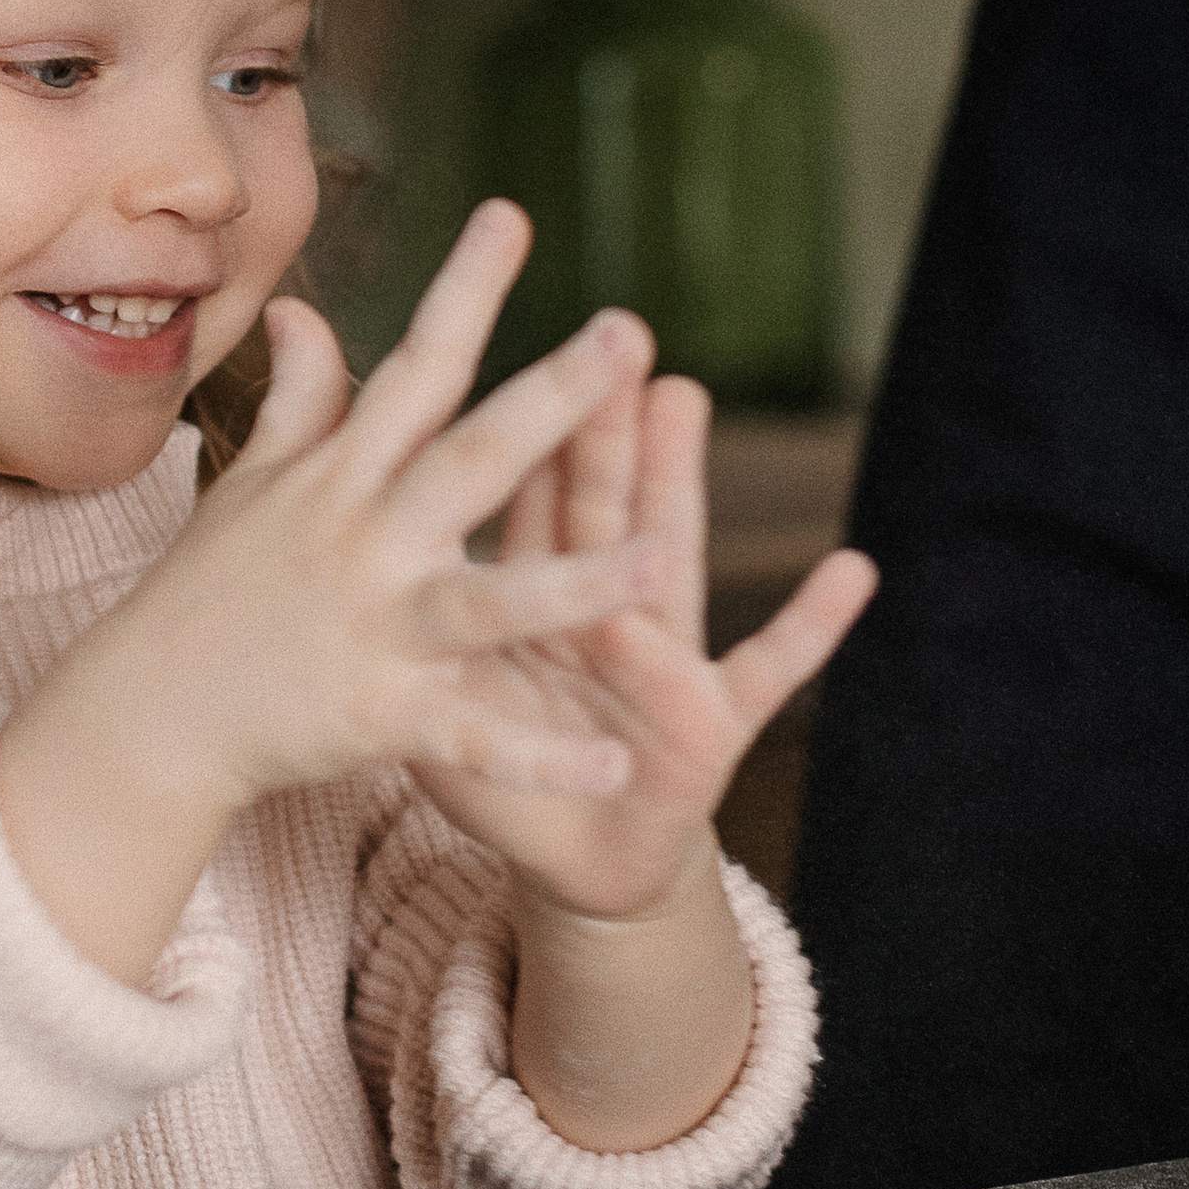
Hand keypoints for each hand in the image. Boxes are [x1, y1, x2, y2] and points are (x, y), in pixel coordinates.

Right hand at [0, 203, 683, 986]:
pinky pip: (473, 738)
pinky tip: (613, 766)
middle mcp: (364, 541)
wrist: (150, 716)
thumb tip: (301, 308)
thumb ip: (299, 400)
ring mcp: (375, 629)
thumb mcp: (251, 485)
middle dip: (550, 399)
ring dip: (573, 587)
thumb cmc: (210, 592)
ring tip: (660, 562)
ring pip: (486, 601)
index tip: (512, 214)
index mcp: (341, 478)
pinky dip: (540, 757)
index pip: (414, 366)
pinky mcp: (382, 716)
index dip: (464, 291)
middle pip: (469, 459)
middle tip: (627, 336)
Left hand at [411, 318, 872, 921]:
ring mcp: (662, 656)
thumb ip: (397, 605)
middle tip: (605, 329)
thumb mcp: (437, 688)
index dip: (520, 421)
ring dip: (675, 480)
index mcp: (530, 594)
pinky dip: (813, 624)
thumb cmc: (508, 764)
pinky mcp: (712, 720)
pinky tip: (855, 570)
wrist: (574, 860)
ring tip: (683, 397)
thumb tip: (333, 522)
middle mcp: (602, 607)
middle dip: (598, 423)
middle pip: (597, 502)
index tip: (515, 329)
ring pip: (666, 553)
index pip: (523, 493)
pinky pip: (769, 668)